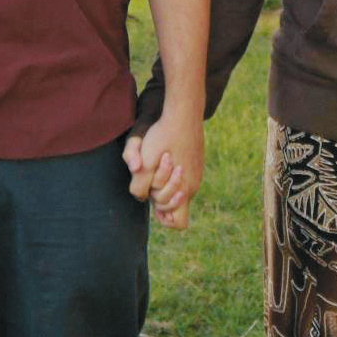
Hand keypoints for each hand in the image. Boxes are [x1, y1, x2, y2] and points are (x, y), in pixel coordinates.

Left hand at [123, 112, 203, 229]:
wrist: (183, 112)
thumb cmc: (163, 138)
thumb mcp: (145, 163)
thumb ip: (139, 186)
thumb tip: (140, 196)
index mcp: (184, 190)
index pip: (178, 223)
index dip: (164, 218)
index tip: (153, 201)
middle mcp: (193, 185)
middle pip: (175, 204)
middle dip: (160, 195)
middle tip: (153, 176)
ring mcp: (197, 172)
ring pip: (179, 188)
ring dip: (165, 182)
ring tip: (159, 161)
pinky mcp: (196, 161)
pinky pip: (184, 175)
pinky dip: (172, 172)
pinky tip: (165, 154)